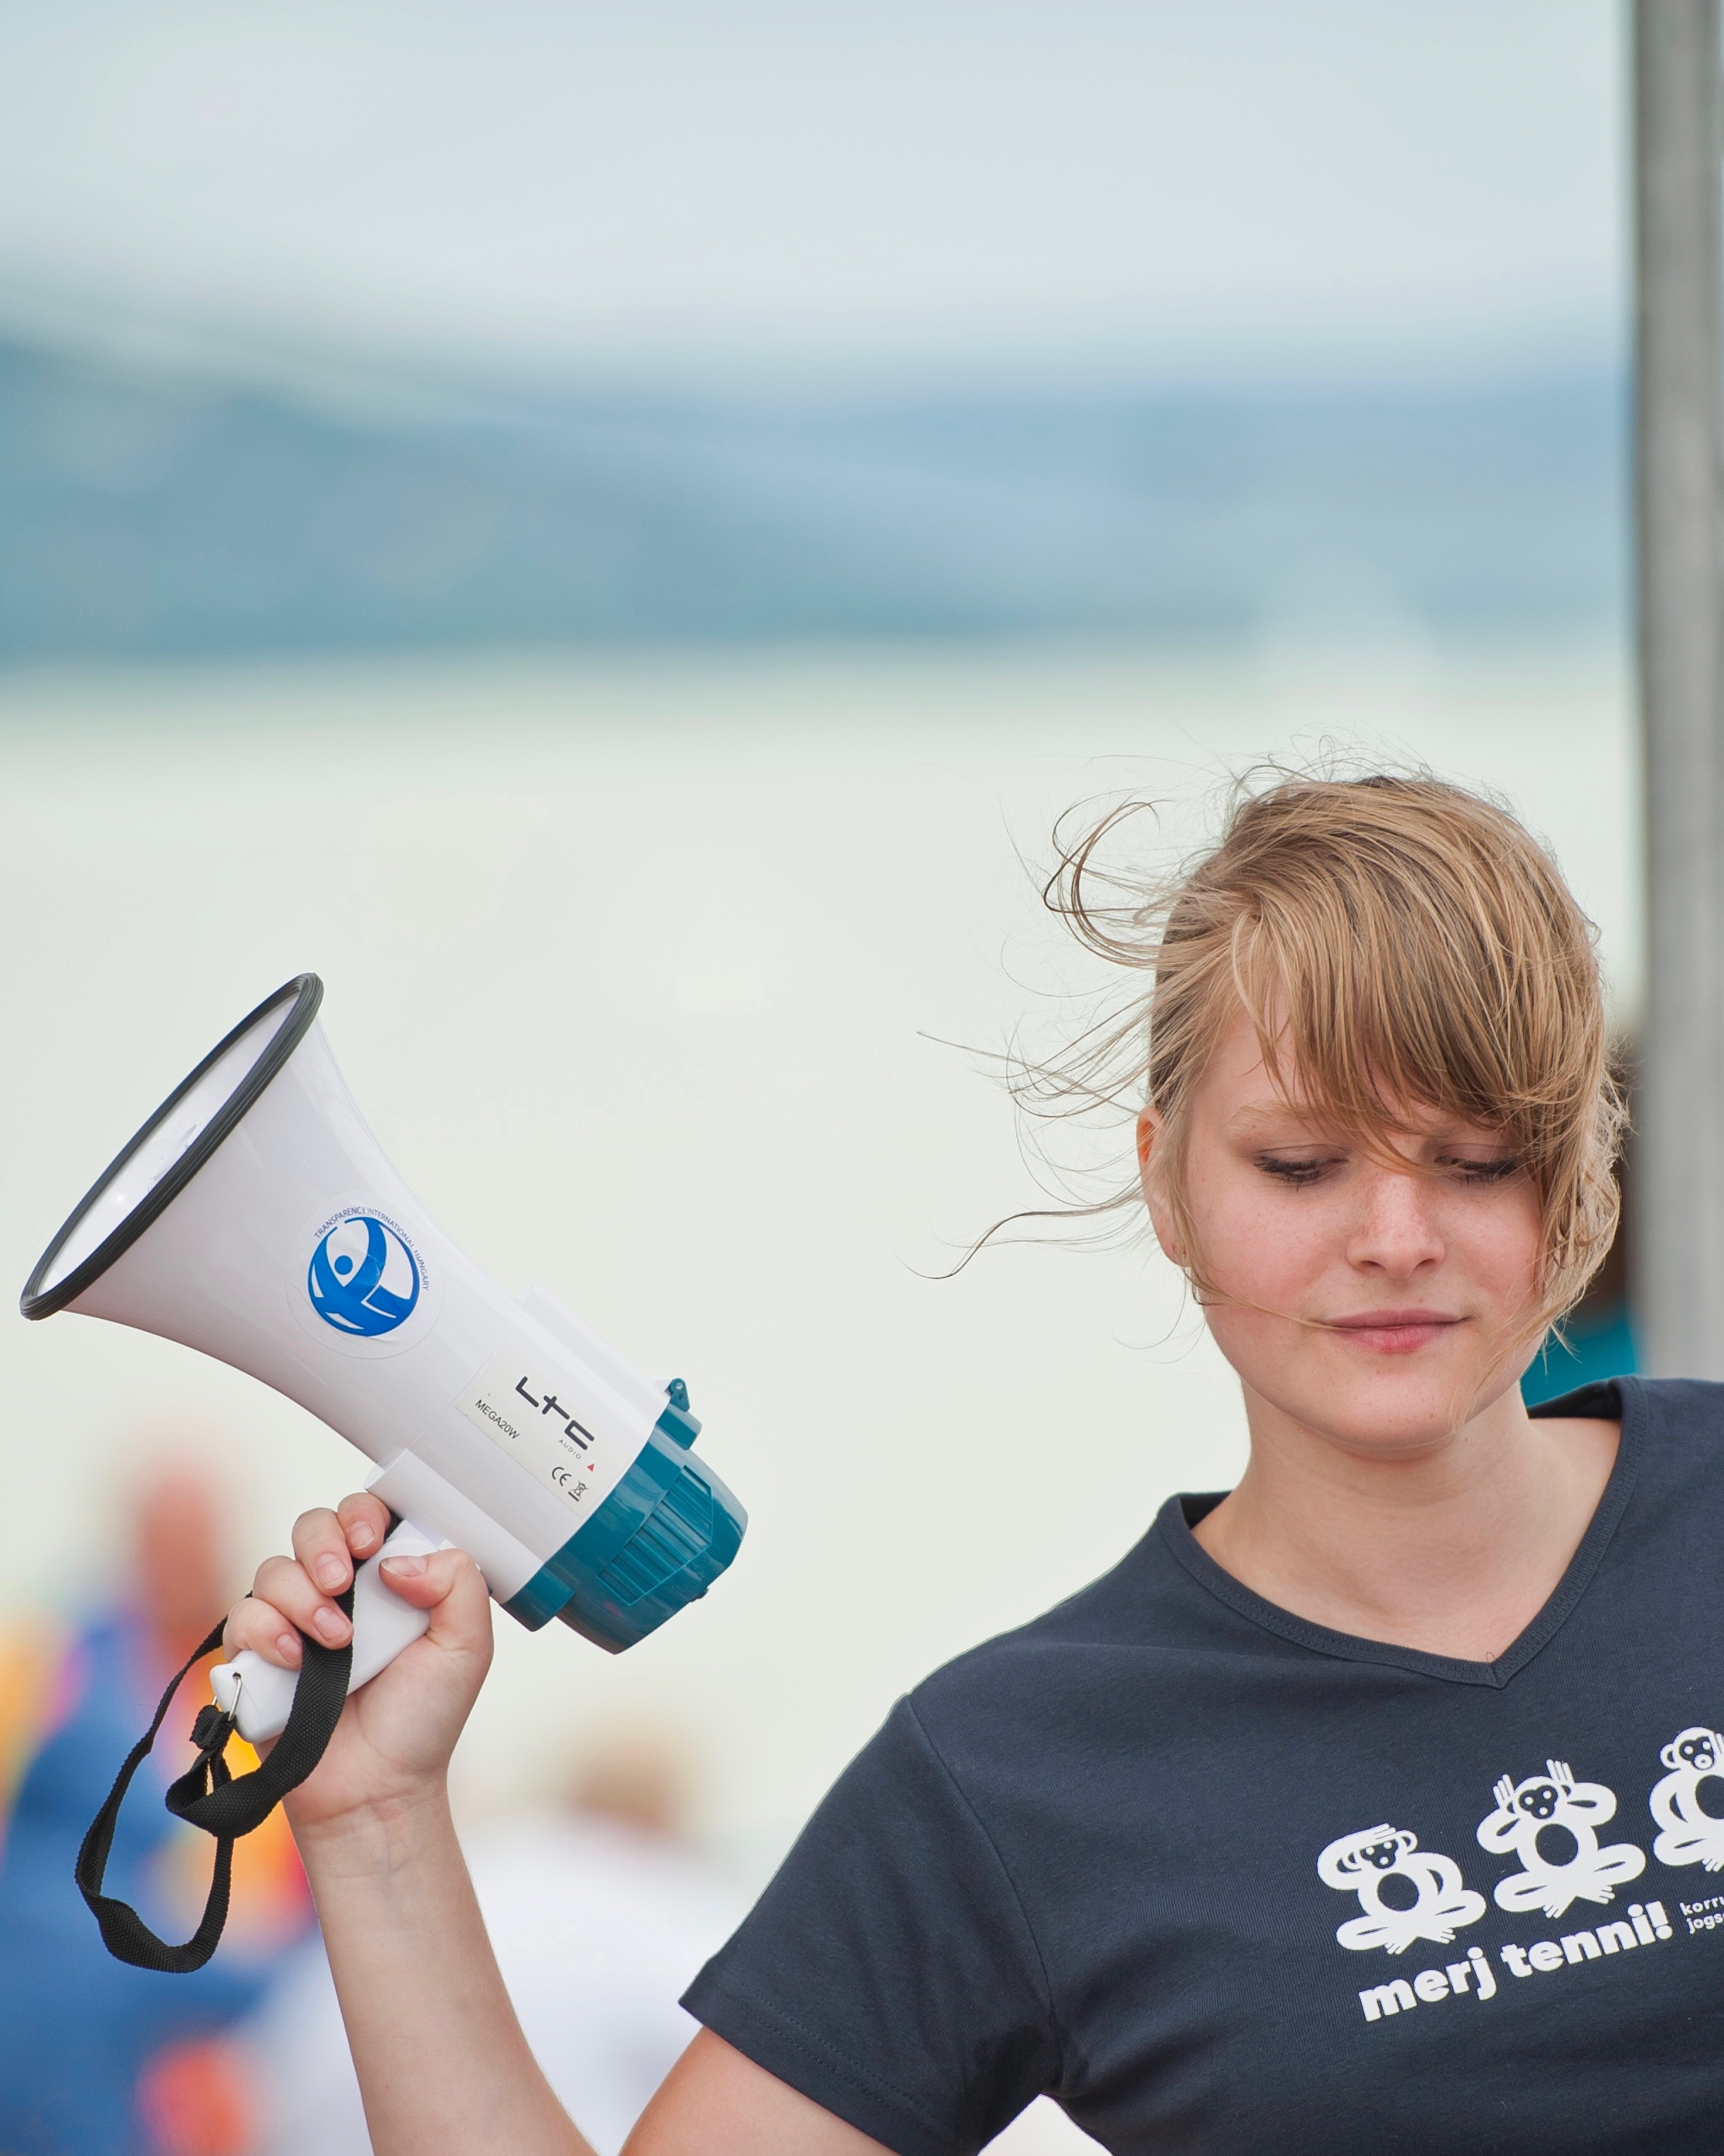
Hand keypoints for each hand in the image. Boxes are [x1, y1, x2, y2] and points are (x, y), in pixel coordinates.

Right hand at [221, 1494, 492, 1842]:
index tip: (371, 1541)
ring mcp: (293, 1621)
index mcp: (388, 1578)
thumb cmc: (423, 1719)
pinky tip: (295, 1660)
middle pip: (313, 1527)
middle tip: (342, 1581)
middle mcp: (337, 1591)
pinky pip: (241, 1617)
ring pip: (274, 1569)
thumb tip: (397, 1558)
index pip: (367, 1515)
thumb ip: (456, 1584)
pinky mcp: (256, 1657)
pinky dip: (265, 1631)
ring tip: (335, 1641)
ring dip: (302, 1597)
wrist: (378, 1789)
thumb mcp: (466, 1647)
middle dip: (323, 1544)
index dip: (364, 1513)